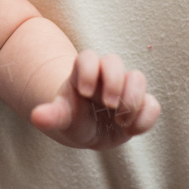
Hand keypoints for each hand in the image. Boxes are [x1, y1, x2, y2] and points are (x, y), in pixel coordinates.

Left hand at [29, 50, 160, 148]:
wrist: (86, 130)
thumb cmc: (71, 117)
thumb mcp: (60, 117)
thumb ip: (51, 116)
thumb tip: (37, 116)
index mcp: (83, 73)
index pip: (87, 57)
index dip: (89, 70)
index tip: (84, 93)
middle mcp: (105, 77)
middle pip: (114, 61)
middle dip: (113, 82)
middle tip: (108, 105)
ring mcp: (124, 90)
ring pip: (137, 77)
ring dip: (132, 99)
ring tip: (120, 120)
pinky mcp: (140, 106)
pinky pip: (152, 104)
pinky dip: (145, 117)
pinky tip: (131, 131)